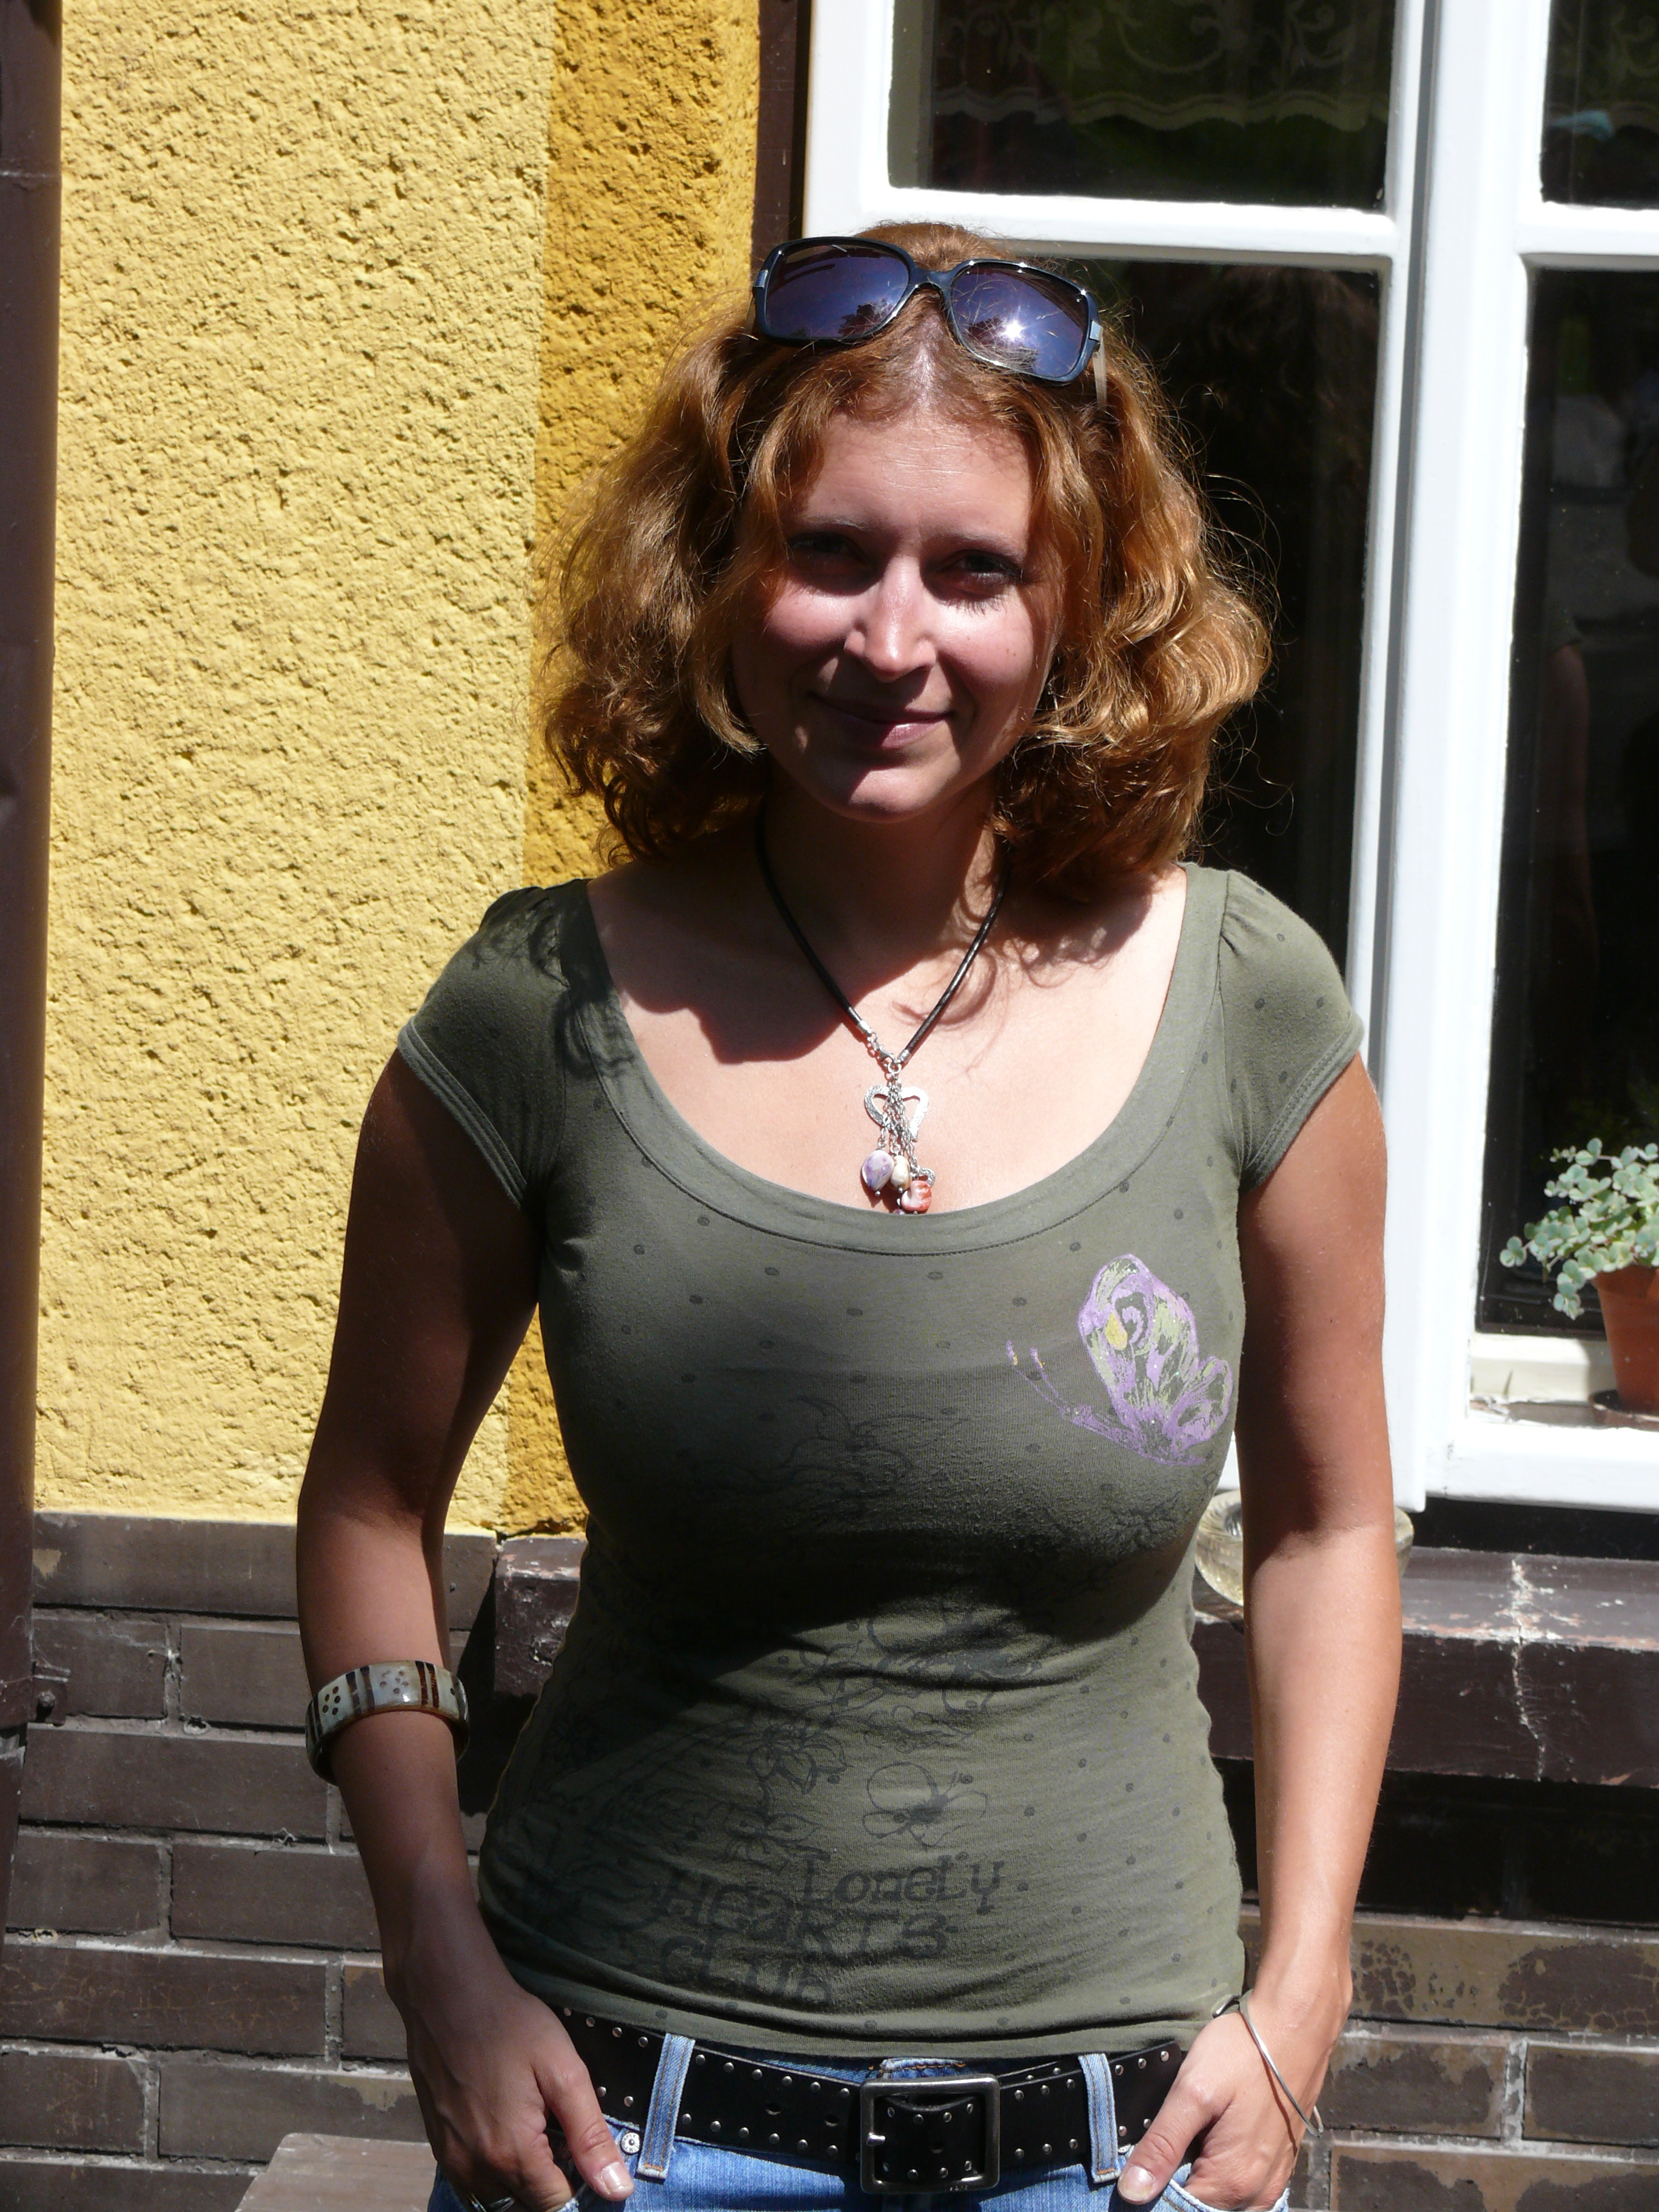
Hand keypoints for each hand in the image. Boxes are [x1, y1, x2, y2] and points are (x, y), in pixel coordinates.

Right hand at [390, 1892, 633, 2210]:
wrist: (448, 1994)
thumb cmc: (510, 2023)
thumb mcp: (564, 2071)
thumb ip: (591, 2137)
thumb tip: (617, 2189)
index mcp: (512, 2155)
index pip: (557, 2205)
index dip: (579, 2182)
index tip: (583, 2148)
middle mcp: (476, 2170)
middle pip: (526, 2206)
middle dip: (550, 2181)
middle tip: (558, 2131)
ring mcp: (452, 2161)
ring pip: (498, 2200)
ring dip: (522, 2180)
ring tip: (535, 2127)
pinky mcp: (439, 2148)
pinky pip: (473, 2184)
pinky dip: (495, 2171)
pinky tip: (506, 2128)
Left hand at [1115, 2003, 1319, 2210]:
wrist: (1294, 2027)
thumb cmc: (1244, 2053)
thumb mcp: (1192, 2093)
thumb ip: (1161, 2146)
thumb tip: (1131, 2192)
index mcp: (1232, 2183)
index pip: (1177, 2209)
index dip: (1152, 2187)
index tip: (1143, 2159)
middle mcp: (1256, 2194)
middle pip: (1201, 2207)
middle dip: (1176, 2181)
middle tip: (1167, 2139)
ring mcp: (1271, 2182)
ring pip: (1221, 2200)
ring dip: (1198, 2176)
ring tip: (1190, 2133)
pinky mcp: (1278, 2165)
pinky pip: (1242, 2187)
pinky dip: (1220, 2171)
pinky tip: (1211, 2136)